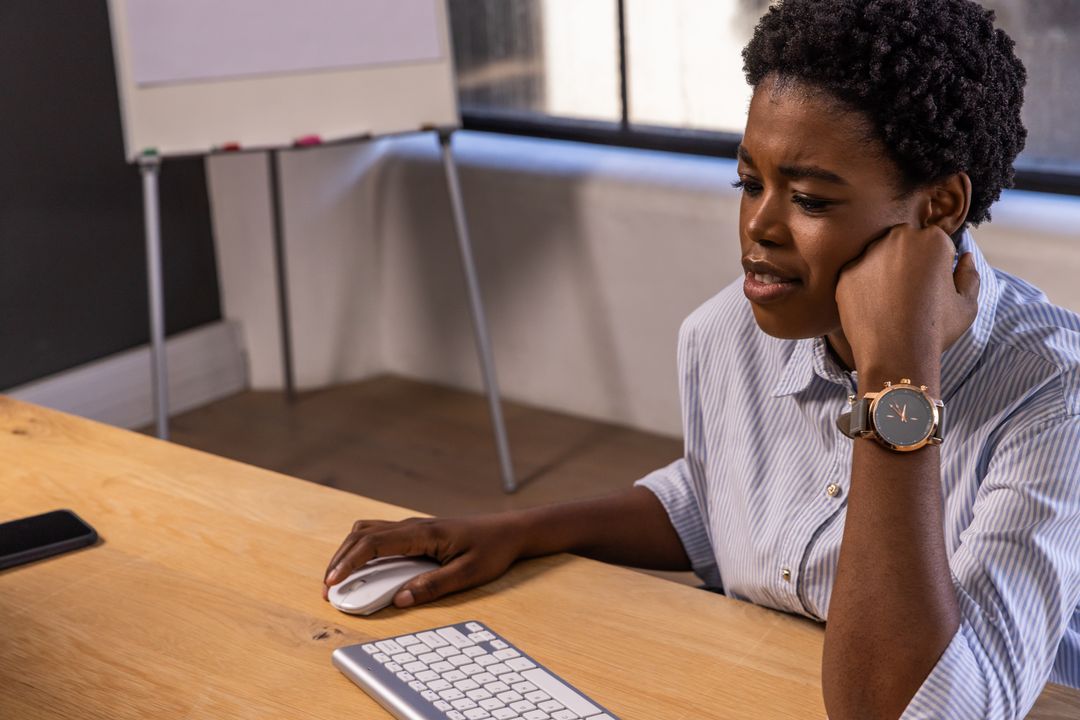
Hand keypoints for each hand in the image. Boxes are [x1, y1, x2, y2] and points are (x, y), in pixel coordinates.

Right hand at [322, 514, 524, 607]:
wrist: (508, 531)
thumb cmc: (491, 550)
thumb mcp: (468, 574)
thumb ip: (433, 586)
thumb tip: (400, 600)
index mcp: (423, 533)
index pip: (374, 543)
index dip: (349, 562)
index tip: (333, 582)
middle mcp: (412, 526)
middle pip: (361, 535)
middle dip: (339, 561)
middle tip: (327, 590)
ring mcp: (412, 527)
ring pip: (366, 532)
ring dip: (347, 554)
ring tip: (338, 580)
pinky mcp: (415, 533)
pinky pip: (378, 536)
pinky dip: (361, 551)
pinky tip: (360, 569)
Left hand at [835, 223, 978, 377]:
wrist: (895, 355)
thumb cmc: (935, 330)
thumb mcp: (966, 305)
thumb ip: (969, 274)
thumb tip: (966, 257)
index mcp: (932, 239)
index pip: (934, 242)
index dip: (937, 266)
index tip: (934, 287)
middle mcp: (897, 238)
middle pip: (904, 242)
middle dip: (909, 260)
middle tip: (912, 293)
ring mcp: (867, 254)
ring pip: (878, 256)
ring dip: (885, 270)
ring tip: (893, 303)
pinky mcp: (845, 274)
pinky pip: (858, 275)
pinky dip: (864, 287)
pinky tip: (874, 308)